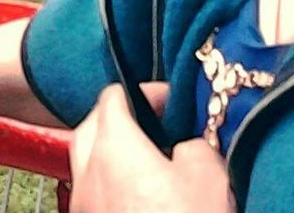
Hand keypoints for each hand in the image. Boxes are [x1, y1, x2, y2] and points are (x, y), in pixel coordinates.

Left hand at [70, 83, 231, 212]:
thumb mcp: (210, 178)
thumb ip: (193, 146)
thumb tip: (184, 147)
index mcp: (112, 148)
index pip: (113, 98)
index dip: (144, 93)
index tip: (170, 101)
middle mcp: (87, 176)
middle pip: (91, 128)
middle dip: (119, 119)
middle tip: (155, 126)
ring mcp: (83, 209)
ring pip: (88, 166)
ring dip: (112, 156)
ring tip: (150, 165)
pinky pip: (94, 198)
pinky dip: (112, 188)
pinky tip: (143, 199)